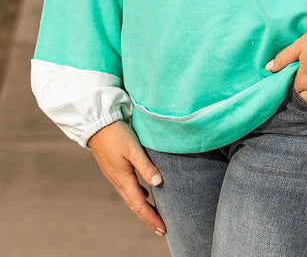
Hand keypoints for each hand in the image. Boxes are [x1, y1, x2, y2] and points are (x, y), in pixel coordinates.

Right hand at [88, 120, 165, 235]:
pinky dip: (137, 194)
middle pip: (135, 205)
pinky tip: (144, 191)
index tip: (163, 228)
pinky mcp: (114, 167)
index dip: (151, 218)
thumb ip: (145, 166)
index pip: (139, 205)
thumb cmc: (116, 134)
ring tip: (154, 213)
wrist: (97, 123)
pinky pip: (127, 187)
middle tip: (161, 228)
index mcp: (123, 179)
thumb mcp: (133, 148)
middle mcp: (118, 181)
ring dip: (143, 207)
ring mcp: (114, 175)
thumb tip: (158, 183)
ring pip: (131, 197)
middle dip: (148, 217)